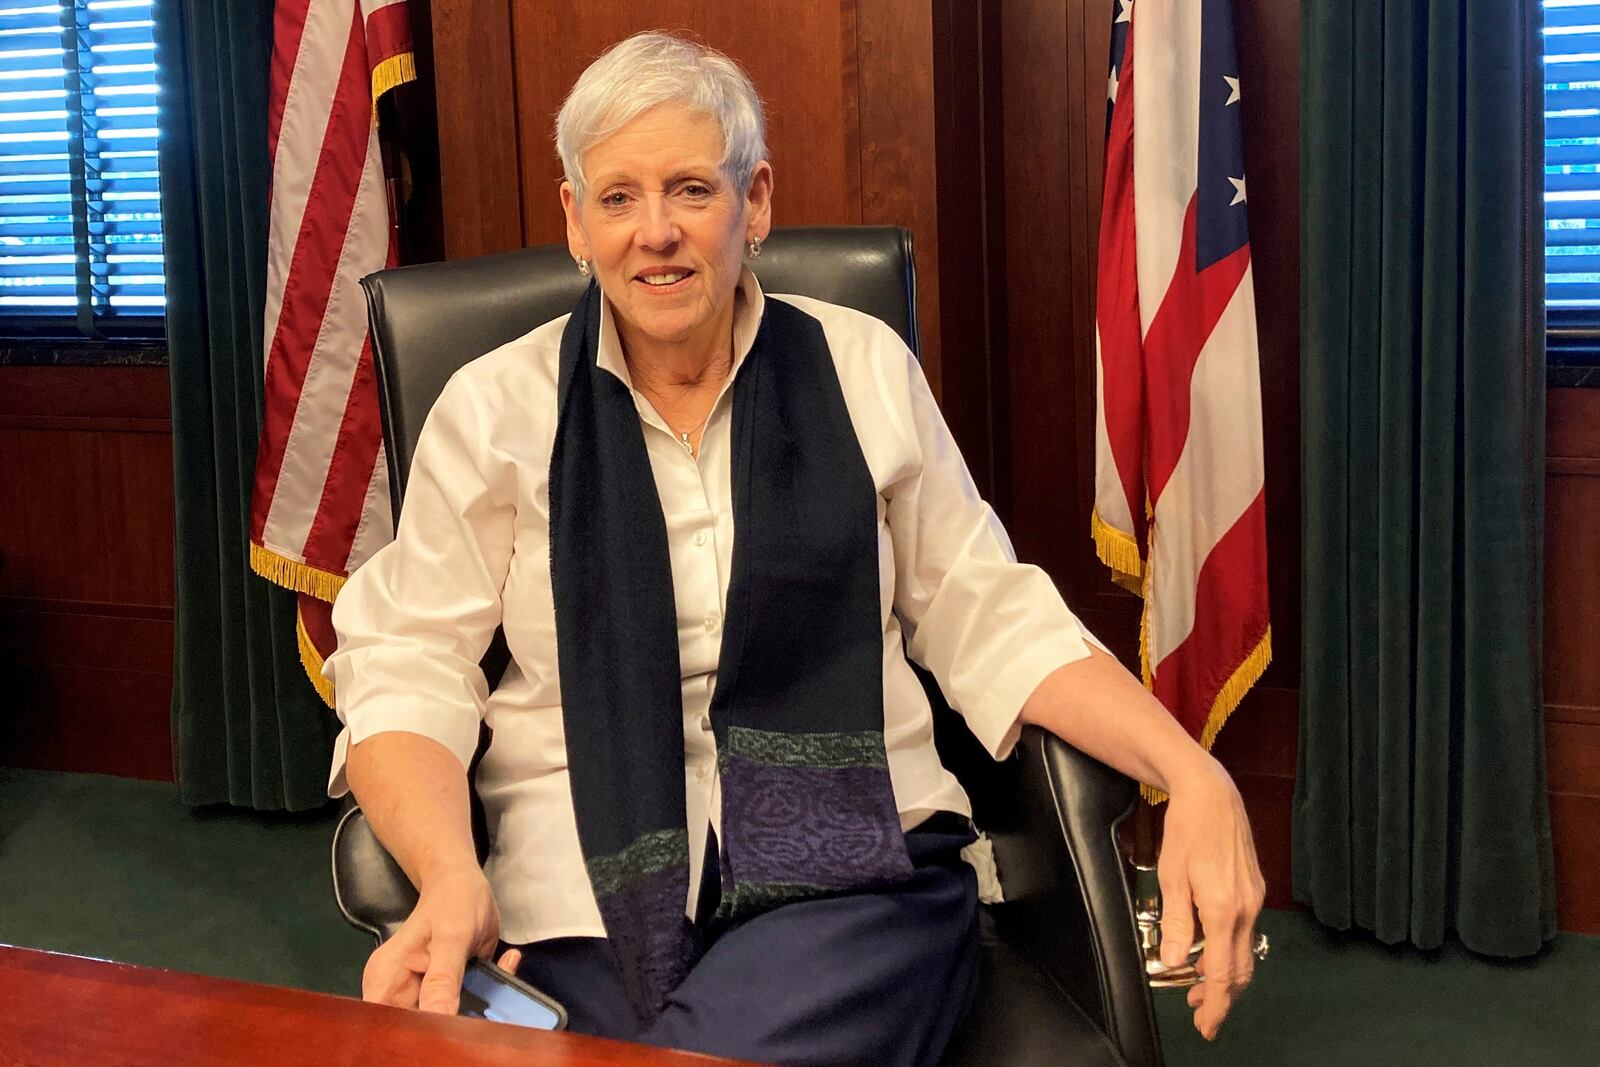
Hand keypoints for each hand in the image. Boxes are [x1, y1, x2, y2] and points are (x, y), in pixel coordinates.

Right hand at [360, 865, 521, 1012]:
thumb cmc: (453, 899)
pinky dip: (488, 995)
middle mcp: (397, 989)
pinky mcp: (443, 991)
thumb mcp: (452, 936)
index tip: (450, 1027)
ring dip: (475, 1009)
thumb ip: (443, 979)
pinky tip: (502, 965)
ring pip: (443, 1021)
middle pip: (415, 1028)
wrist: (462, 880)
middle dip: (450, 1022)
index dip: (414, 1032)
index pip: (388, 1022)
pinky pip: (463, 1006)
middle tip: (480, 1002)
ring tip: (492, 973)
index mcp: (386, 978)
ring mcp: (421, 992)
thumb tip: (437, 1019)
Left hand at [1156, 757, 1265, 1040]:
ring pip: (1244, 949)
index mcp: (1223, 909)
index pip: (1223, 973)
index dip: (1215, 1004)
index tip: (1206, 1026)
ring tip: (1200, 986)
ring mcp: (1254, 897)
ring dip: (1225, 973)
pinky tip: (1211, 949)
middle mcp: (1246, 907)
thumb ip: (1177, 923)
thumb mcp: (1170, 876)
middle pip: (1240, 968)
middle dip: (1221, 996)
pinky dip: (1230, 948)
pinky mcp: (1254, 887)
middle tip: (1200, 1014)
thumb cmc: (1186, 829)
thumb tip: (1176, 962)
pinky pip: (1244, 929)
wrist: (1211, 793)